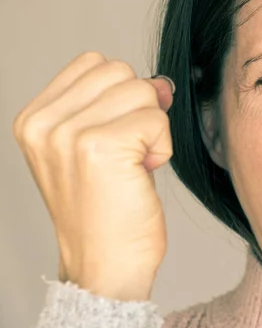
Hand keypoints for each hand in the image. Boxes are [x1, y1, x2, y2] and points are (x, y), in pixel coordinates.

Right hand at [12, 52, 174, 300]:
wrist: (105, 265)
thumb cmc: (107, 209)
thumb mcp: (98, 146)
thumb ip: (119, 105)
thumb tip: (160, 81)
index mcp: (35, 119)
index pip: (95, 62)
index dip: (122, 92)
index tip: (120, 132)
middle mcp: (44, 123)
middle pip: (122, 72)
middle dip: (140, 109)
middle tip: (127, 154)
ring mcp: (68, 134)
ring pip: (143, 91)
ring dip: (152, 129)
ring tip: (133, 165)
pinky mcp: (100, 147)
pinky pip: (156, 119)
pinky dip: (161, 146)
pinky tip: (143, 173)